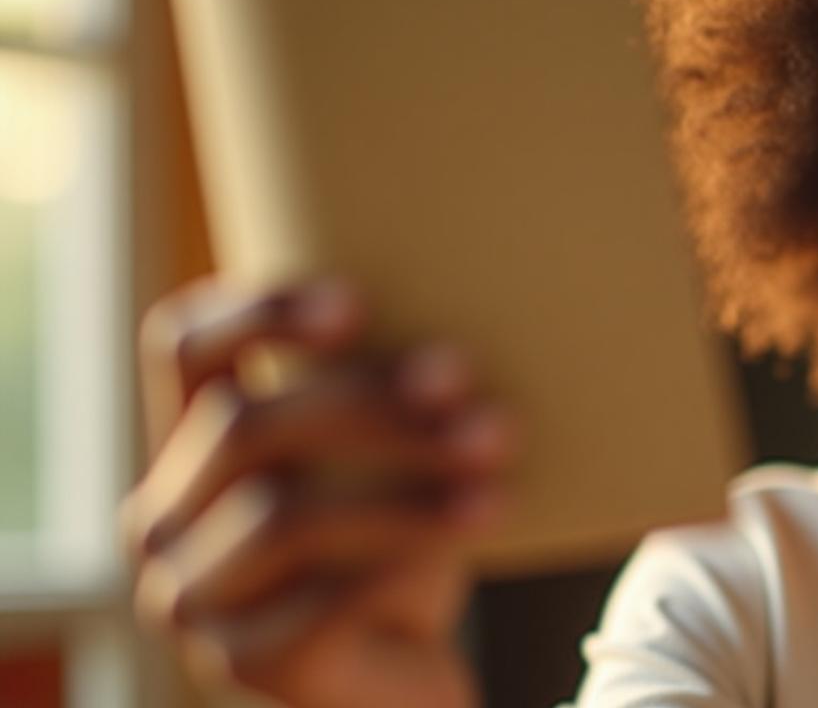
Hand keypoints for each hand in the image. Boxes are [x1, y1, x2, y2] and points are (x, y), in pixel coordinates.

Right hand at [122, 277, 514, 707]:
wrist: (401, 679)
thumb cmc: (395, 549)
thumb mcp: (382, 466)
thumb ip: (378, 403)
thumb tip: (450, 358)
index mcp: (187, 450)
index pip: (181, 348)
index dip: (258, 313)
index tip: (358, 306)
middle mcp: (162, 522)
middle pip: (243, 426)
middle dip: (368, 404)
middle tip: (470, 394)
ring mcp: (191, 600)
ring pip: (284, 516)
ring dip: (404, 490)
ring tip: (495, 479)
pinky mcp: (244, 664)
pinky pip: (324, 598)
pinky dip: (404, 559)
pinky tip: (470, 534)